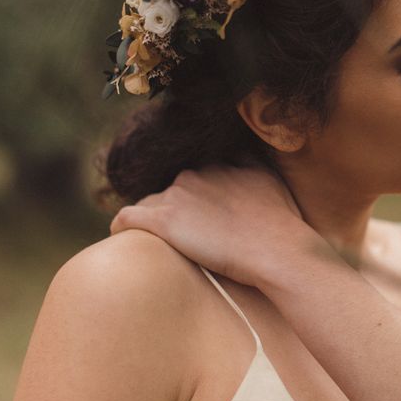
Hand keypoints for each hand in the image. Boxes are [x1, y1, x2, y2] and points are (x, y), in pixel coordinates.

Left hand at [109, 165, 324, 286]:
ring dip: (150, 220)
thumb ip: (249, 163)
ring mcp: (177, 196)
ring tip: (155, 242)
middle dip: (173, 210)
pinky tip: (121, 236)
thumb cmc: (280, 221)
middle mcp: (194, 174)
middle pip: (170, 192)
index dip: (193, 200)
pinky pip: (127, 218)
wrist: (276, 247)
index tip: (197, 218)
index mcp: (217, 166)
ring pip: (149, 204)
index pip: (192, 179)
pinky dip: (122, 226)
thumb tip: (240, 153)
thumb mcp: (268, 179)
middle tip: (183, 237)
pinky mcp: (164, 221)